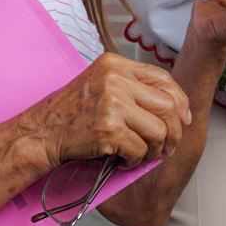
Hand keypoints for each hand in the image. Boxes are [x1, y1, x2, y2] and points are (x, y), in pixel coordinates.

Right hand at [24, 53, 191, 169]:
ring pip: (159, 130)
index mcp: (114, 64)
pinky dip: (136, 161)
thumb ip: (132, 87)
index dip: (179, 101)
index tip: (183, 119)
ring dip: (156, 150)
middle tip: (166, 146)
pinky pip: (141, 149)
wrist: (42, 130)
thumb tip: (177, 108)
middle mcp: (114, 79)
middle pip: (167, 106)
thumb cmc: (72, 112)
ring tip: (142, 155)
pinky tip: (124, 159)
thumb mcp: (100, 84)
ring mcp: (112, 103)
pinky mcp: (109, 128)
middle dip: (174, 132)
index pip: (162, 78)